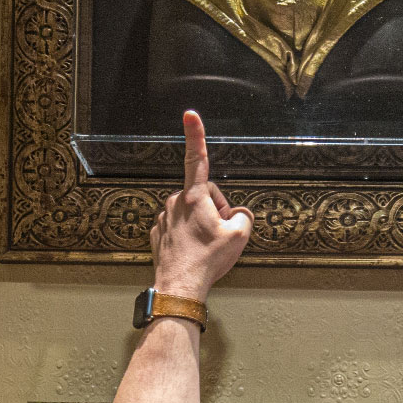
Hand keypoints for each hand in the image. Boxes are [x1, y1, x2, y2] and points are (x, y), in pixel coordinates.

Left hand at [150, 111, 251, 302]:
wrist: (179, 287)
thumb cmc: (207, 261)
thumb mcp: (239, 237)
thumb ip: (244, 217)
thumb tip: (237, 215)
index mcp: (194, 198)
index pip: (197, 159)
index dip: (196, 135)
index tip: (190, 115)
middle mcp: (175, 202)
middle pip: (204, 195)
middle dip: (215, 209)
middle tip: (220, 233)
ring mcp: (164, 217)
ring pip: (191, 211)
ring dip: (202, 223)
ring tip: (206, 246)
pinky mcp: (158, 232)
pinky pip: (179, 226)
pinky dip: (189, 235)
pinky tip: (193, 250)